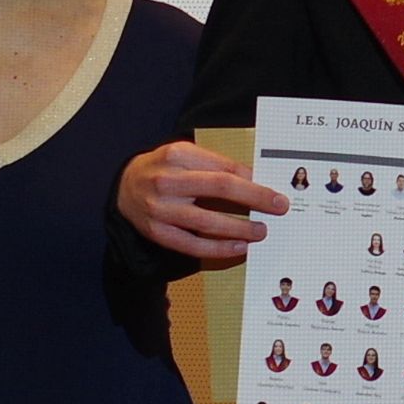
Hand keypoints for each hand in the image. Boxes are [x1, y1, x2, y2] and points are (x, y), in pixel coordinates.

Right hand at [118, 141, 285, 262]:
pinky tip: (239, 248)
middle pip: (220, 188)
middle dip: (255, 198)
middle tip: (279, 207)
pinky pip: (193, 245)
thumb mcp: (185, 155)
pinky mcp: (157, 232)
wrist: (124, 186)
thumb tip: (254, 179)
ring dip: (239, 228)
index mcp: (177, 155)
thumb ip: (215, 164)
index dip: (252, 180)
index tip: (274, 191)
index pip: (224, 167)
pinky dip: (219, 249)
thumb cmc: (163, 168)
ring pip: (207, 222)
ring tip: (260, 231)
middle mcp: (167, 180)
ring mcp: (161, 209)